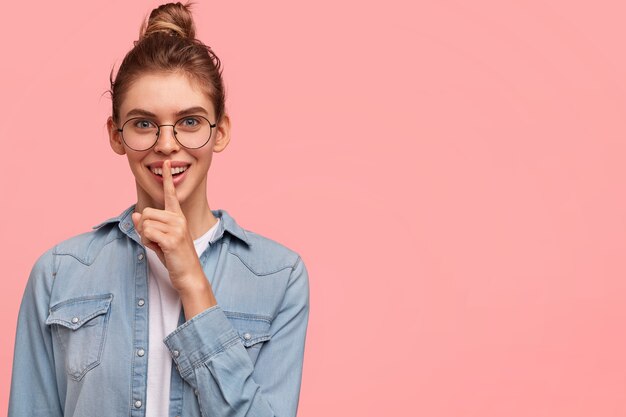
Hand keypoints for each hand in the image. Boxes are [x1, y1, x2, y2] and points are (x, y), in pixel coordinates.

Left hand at [131, 160, 203, 292]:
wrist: (189, 274)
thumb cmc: (175, 257)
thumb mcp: (158, 239)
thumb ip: (147, 226)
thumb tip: (136, 214)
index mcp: (178, 216)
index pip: (171, 194)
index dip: (168, 178)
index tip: (166, 162)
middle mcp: (179, 219)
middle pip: (146, 214)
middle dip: (145, 229)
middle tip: (158, 242)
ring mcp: (177, 228)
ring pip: (145, 224)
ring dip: (146, 238)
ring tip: (160, 246)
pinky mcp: (172, 239)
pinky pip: (147, 234)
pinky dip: (148, 243)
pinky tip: (160, 250)